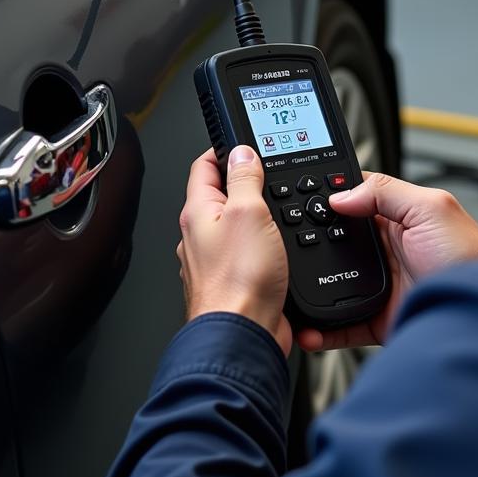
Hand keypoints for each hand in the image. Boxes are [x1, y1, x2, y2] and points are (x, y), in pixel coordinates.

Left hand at [178, 147, 291, 355]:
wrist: (243, 335)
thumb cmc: (239, 281)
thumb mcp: (249, 212)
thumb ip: (245, 178)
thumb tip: (241, 151)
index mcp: (198, 212)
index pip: (204, 167)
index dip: (224, 149)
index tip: (241, 141)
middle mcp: (200, 237)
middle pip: (219, 196)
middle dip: (243, 183)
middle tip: (266, 172)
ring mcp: (215, 262)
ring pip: (235, 227)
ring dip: (256, 217)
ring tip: (276, 208)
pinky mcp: (234, 283)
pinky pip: (247, 255)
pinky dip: (262, 245)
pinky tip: (278, 247)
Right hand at [297, 173, 477, 352]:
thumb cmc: (471, 257)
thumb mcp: (432, 208)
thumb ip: (388, 193)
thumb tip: (342, 195)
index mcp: (398, 218)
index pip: (353, 202)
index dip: (326, 200)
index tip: (295, 201)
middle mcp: (387, 250)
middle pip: (335, 244)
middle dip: (309, 247)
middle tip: (283, 250)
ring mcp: (381, 286)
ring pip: (333, 285)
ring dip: (310, 289)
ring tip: (287, 288)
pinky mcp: (378, 320)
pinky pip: (341, 326)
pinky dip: (321, 329)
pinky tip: (307, 328)